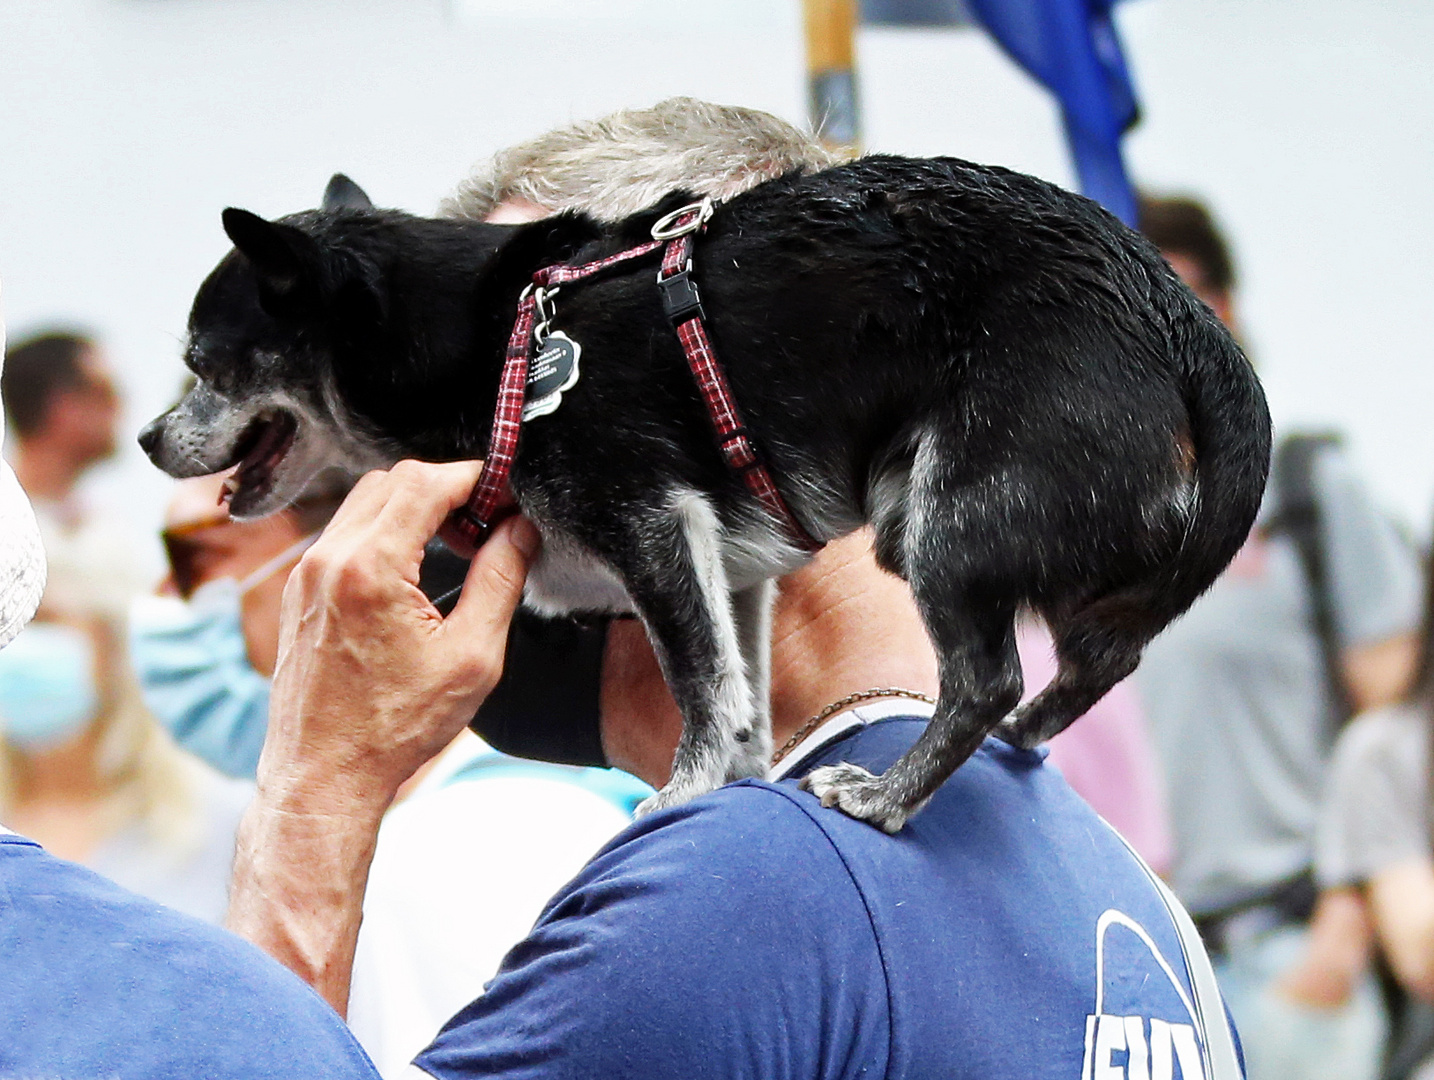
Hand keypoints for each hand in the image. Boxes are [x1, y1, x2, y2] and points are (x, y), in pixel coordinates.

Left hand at [228, 460, 538, 1010]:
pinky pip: (345, 532)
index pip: (424, 482)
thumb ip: (500, 580)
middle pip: (392, 480)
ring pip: (365, 501)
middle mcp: (328, 559)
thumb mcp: (472, 657)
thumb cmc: (396, 728)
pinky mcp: (300, 591)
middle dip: (444, 488)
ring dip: (413, 507)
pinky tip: (415, 569)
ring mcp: (306, 573)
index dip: (473, 477)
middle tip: (486, 523)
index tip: (505, 494)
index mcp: (369, 569)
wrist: (323, 775)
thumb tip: (520, 529)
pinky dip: (384, 531)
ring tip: (456, 546)